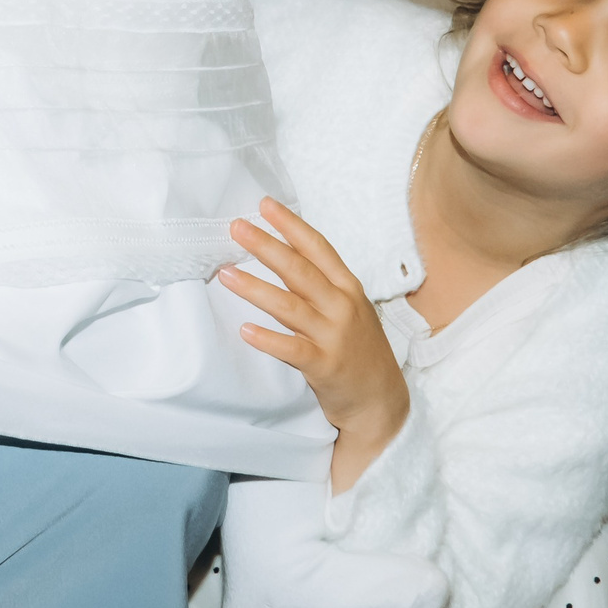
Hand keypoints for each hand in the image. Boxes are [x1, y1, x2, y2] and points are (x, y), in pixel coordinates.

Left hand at [219, 196, 411, 493]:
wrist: (381, 401)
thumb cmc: (358, 350)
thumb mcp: (347, 310)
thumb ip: (318, 286)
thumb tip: (278, 256)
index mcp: (348, 288)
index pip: (317, 248)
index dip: (291, 225)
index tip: (265, 205)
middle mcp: (342, 307)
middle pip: (300, 270)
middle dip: (266, 246)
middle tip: (236, 227)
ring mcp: (334, 336)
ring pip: (290, 306)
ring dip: (255, 289)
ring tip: (226, 274)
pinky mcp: (325, 366)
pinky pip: (292, 350)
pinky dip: (268, 339)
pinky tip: (245, 330)